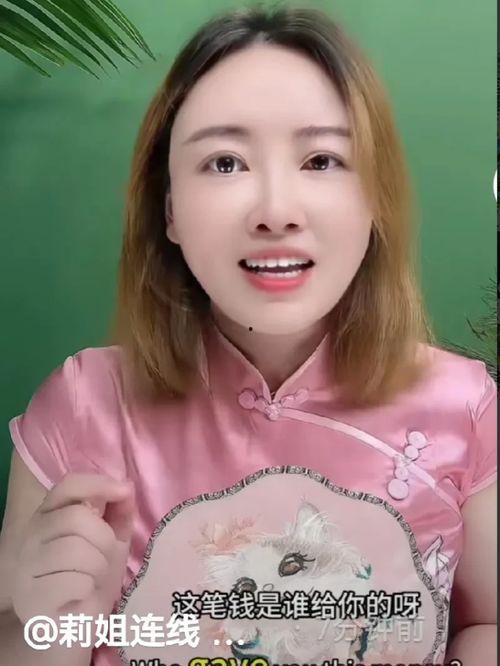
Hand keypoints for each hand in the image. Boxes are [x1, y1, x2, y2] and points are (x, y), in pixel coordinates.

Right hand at [11, 473, 134, 623]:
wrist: (78, 625)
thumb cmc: (94, 576)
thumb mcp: (113, 538)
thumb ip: (119, 511)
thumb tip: (126, 486)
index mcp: (49, 516)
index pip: (68, 485)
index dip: (99, 483)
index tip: (124, 491)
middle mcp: (30, 537)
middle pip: (76, 516)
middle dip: (104, 538)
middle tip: (104, 558)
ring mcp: (26, 568)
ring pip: (75, 549)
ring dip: (97, 566)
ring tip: (92, 577)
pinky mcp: (31, 599)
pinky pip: (73, 581)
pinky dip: (88, 588)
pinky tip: (81, 594)